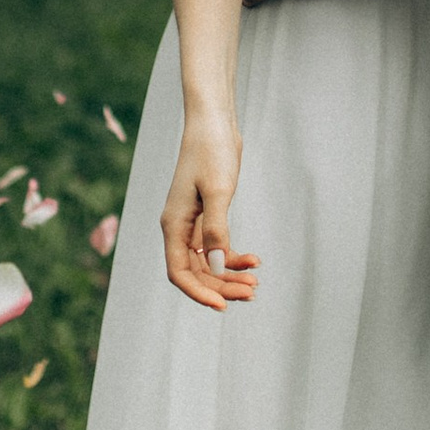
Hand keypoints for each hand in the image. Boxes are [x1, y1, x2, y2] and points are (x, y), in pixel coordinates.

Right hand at [162, 112, 257, 310]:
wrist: (214, 123)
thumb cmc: (212, 151)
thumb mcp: (218, 189)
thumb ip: (217, 229)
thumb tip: (218, 265)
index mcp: (173, 224)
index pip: (179, 273)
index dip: (199, 293)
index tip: (224, 306)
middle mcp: (178, 228)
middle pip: (196, 272)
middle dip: (222, 286)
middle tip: (252, 292)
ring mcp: (192, 223)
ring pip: (207, 263)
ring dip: (230, 275)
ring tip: (256, 282)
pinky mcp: (207, 216)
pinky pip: (216, 248)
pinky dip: (234, 257)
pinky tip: (254, 260)